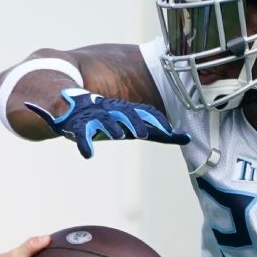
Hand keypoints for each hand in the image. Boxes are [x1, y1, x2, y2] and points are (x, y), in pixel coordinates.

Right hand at [25, 88, 190, 158]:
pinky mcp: (78, 125)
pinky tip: (88, 154)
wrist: (67, 102)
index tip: (171, 133)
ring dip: (110, 127)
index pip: (145, 112)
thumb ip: (158, 131)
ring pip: (104, 120)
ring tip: (117, 134)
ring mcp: (94, 116)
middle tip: (143, 133)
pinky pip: (82, 135)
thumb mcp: (132, 122)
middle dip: (134, 122)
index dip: (156, 121)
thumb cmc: (109, 117)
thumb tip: (188, 138)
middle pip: (125, 113)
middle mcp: (112, 109)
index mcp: (127, 109)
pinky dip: (85, 144)